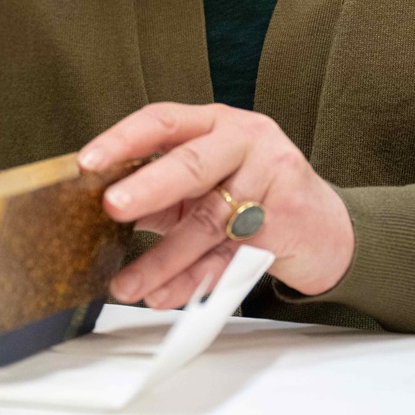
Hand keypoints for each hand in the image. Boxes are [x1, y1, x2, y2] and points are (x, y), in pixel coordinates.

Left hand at [79, 103, 353, 307]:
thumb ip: (161, 193)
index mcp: (215, 123)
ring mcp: (270, 178)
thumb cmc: (255, 196)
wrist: (326, 229)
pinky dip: (194, 280)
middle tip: (112, 207)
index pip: (163, 120)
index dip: (122, 140)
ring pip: (207, 221)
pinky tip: (165, 294)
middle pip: (190, 164)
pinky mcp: (285, 221)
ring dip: (162, 259)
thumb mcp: (207, 182)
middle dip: (148, 188)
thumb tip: (98, 211)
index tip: (88, 162)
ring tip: (126, 284)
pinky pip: (229, 256)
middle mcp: (244, 140)